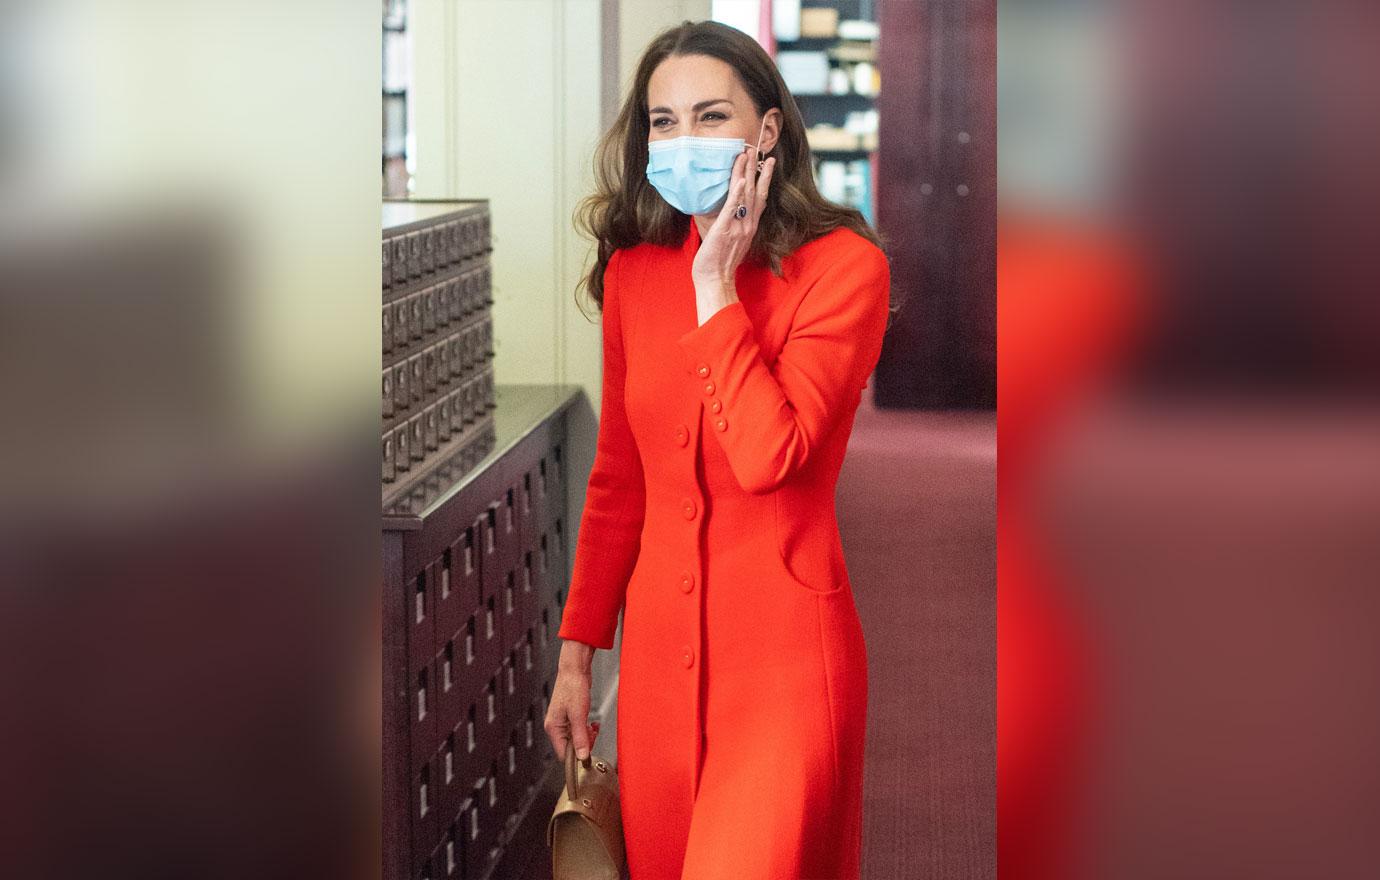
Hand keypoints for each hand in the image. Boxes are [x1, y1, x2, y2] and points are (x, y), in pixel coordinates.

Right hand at [545, 655, 598, 760]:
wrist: (575, 669)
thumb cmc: (573, 687)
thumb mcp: (578, 715)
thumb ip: (580, 737)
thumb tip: (582, 757)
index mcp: (553, 728)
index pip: (563, 754)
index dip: (577, 756)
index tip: (589, 752)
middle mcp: (556, 727)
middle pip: (570, 748)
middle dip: (584, 743)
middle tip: (592, 734)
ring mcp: (563, 722)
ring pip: (576, 739)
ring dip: (587, 736)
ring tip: (593, 727)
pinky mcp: (570, 717)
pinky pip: (579, 730)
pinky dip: (587, 729)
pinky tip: (593, 724)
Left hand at [691, 147, 776, 297]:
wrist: (715, 281)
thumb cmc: (719, 262)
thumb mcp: (732, 240)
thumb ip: (734, 224)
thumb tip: (730, 211)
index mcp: (750, 226)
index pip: (760, 197)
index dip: (764, 178)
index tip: (768, 161)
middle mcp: (748, 224)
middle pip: (754, 191)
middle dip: (756, 168)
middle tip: (757, 148)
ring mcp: (738, 227)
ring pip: (744, 195)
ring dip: (745, 173)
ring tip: (746, 155)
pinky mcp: (724, 230)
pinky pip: (731, 209)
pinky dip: (735, 194)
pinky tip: (738, 181)